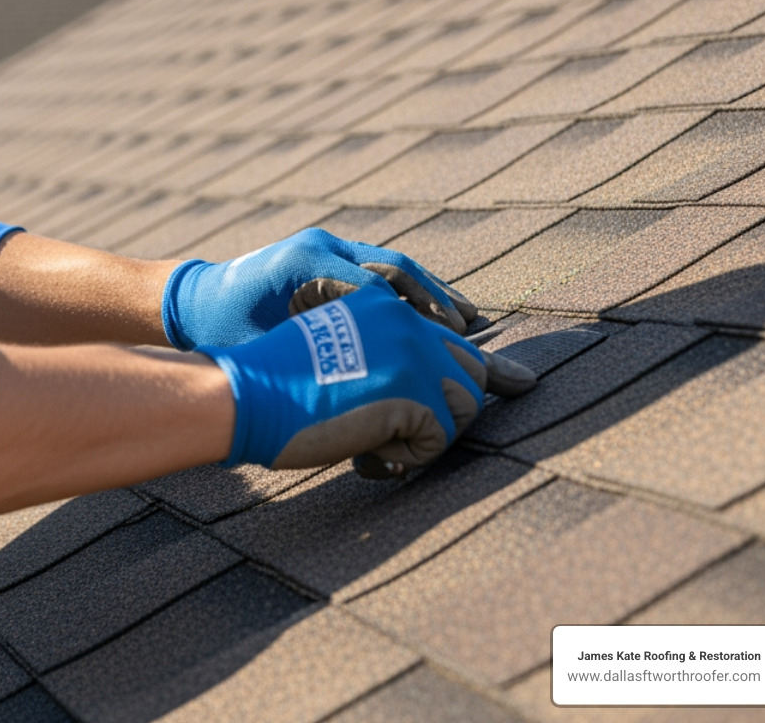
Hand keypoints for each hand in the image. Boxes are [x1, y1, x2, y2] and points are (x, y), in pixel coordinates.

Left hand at [162, 227, 478, 349]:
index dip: (416, 314)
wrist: (190, 302)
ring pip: (394, 268)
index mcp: (306, 261)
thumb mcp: (260, 347)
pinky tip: (434, 318)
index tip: (450, 341)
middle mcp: (321, 247)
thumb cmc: (220, 331)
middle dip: (437, 300)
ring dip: (431, 294)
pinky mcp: (328, 261)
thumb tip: (366, 379)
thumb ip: (309, 355)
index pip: (377, 285)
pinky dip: (410, 294)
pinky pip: (379, 273)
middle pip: (395, 268)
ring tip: (468, 323)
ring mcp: (326, 249)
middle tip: (473, 330)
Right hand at [199, 286, 533, 469]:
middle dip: (450, 413)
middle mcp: (403, 319)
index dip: (486, 368)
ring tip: (373, 441)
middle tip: (403, 439)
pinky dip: (406, 458)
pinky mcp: (412, 388)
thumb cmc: (272, 387)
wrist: (242, 394)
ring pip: (464, 406)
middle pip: (473, 371)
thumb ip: (381, 360)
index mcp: (382, 306)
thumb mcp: (334, 356)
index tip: (522, 383)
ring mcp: (411, 350)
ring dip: (426, 436)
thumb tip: (435, 402)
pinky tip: (365, 451)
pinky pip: (439, 439)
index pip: (452, 337)